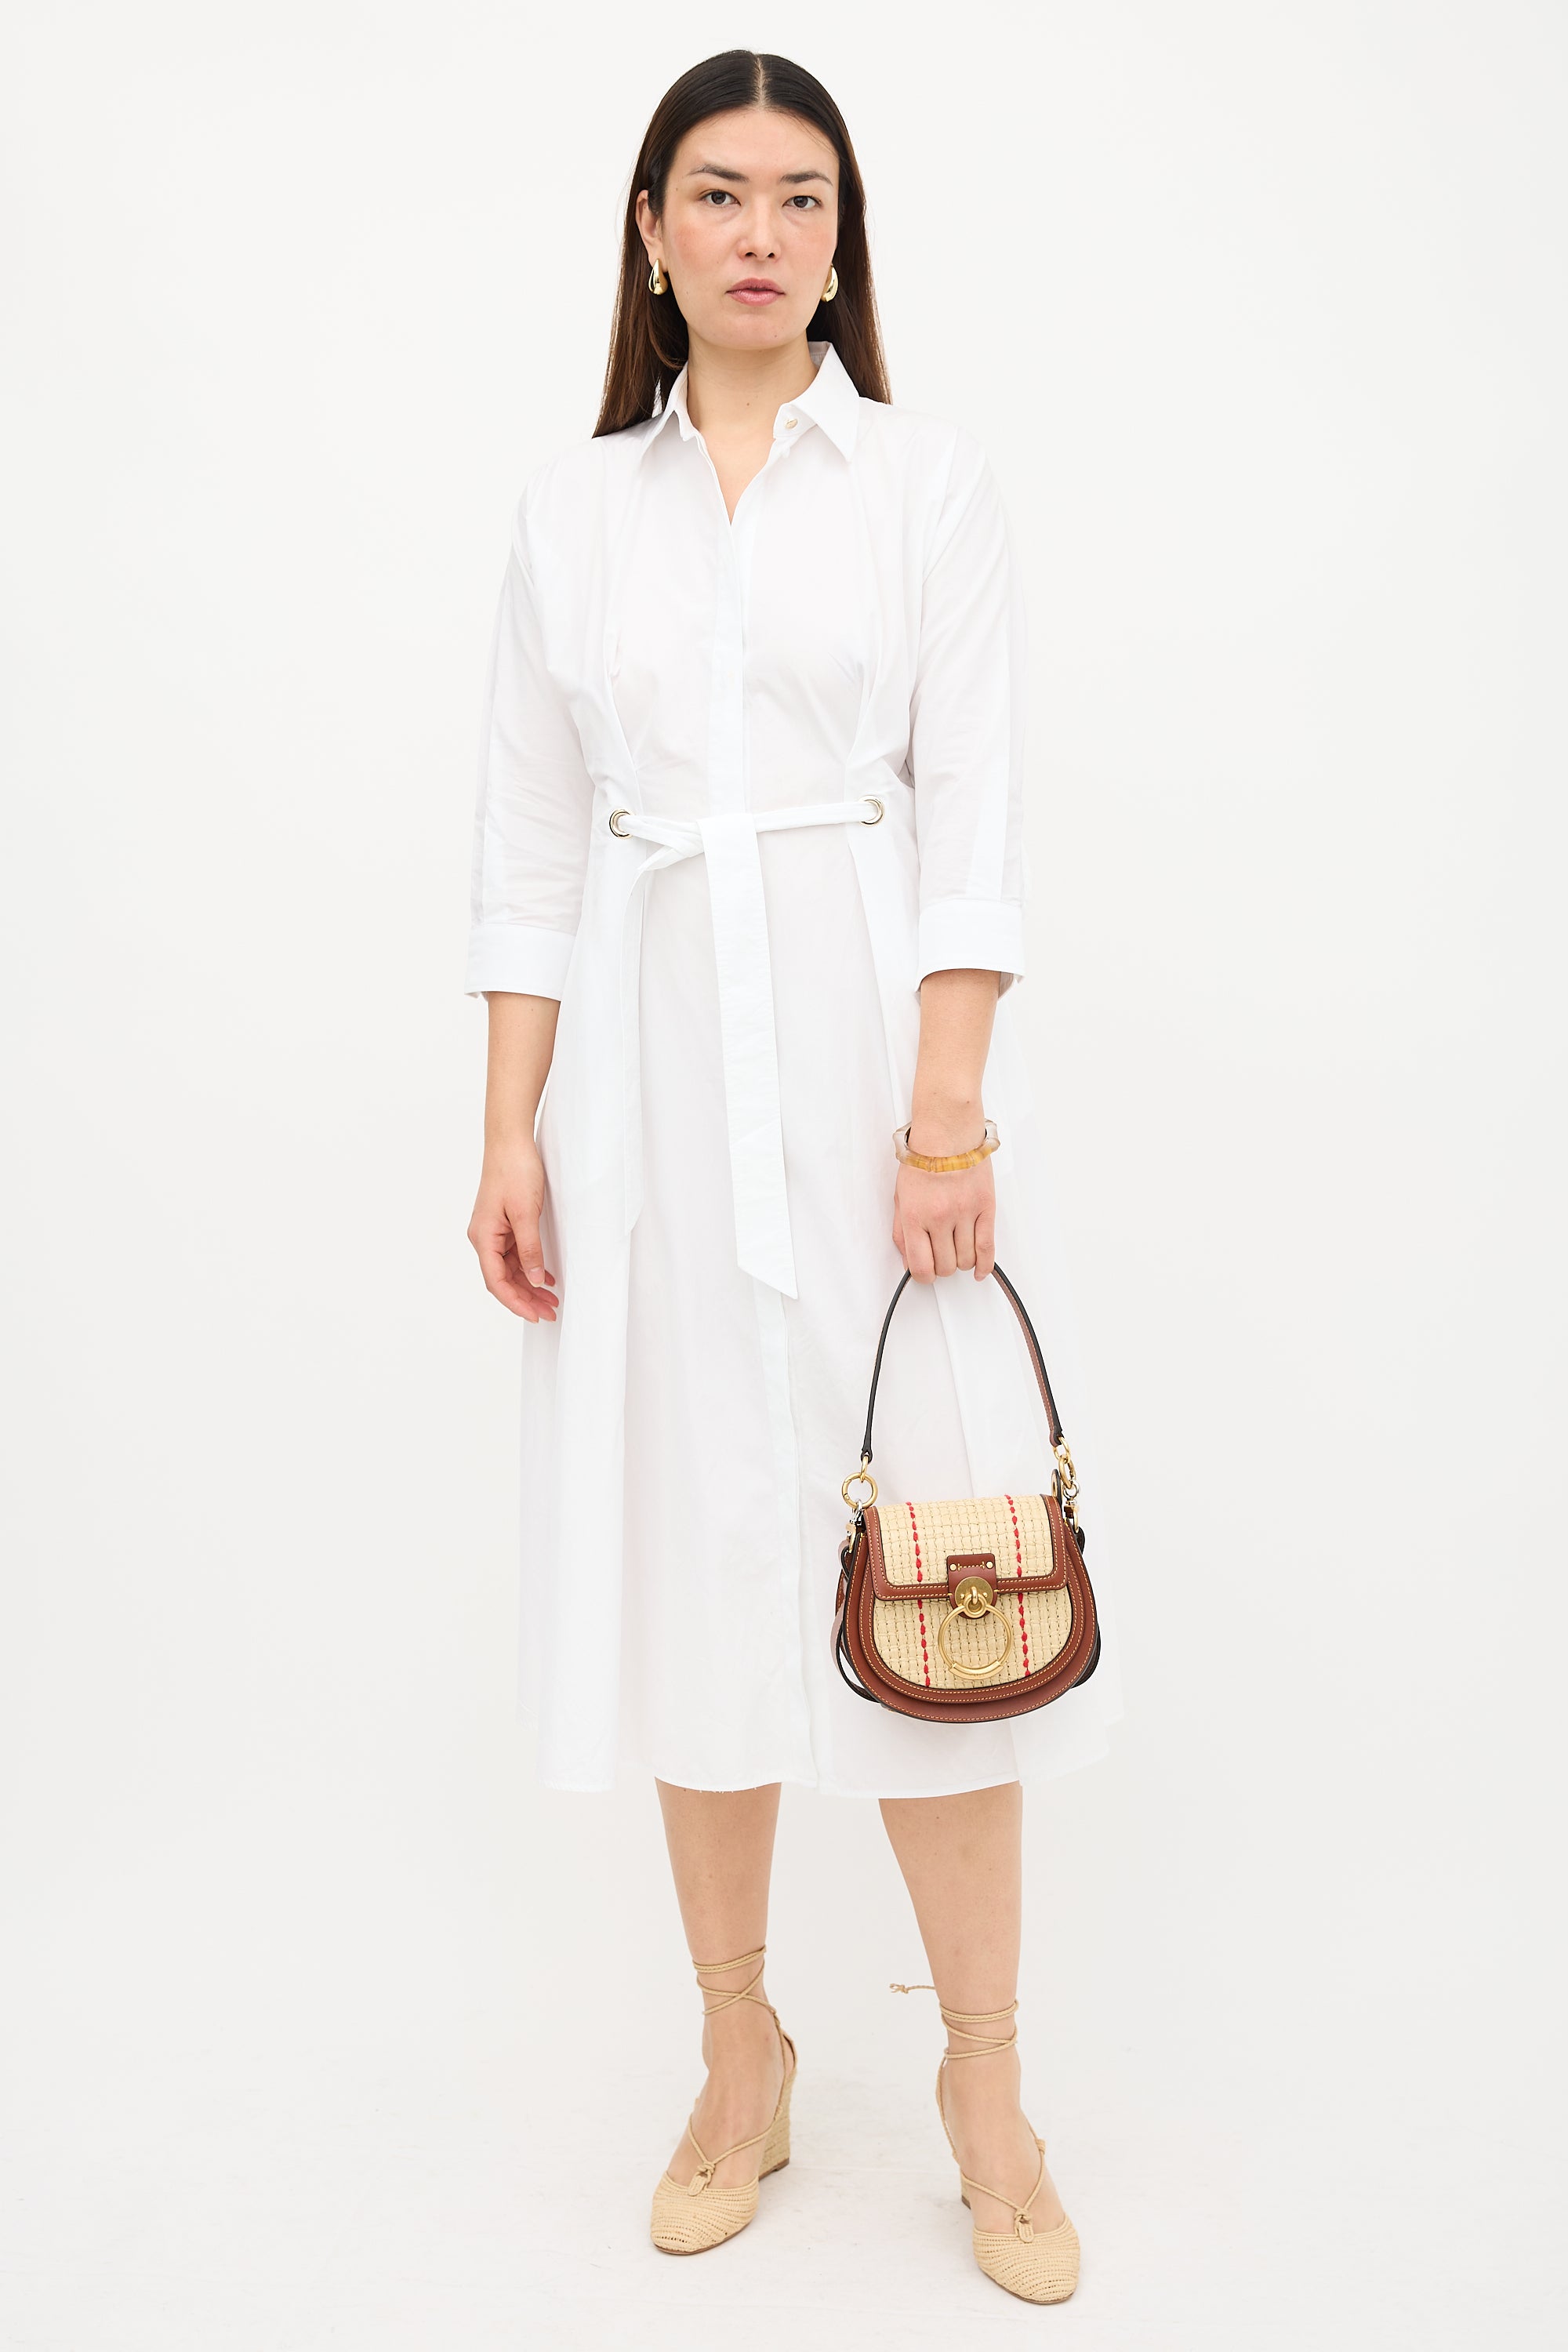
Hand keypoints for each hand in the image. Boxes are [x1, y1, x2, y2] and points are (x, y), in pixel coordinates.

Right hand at [468, 1141, 558, 1320]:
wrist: (510, 1141)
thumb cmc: (514, 1171)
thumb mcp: (526, 1213)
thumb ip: (530, 1249)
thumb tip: (534, 1279)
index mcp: (484, 1237)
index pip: (496, 1281)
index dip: (516, 1302)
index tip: (535, 1315)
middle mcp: (484, 1237)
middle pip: (503, 1279)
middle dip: (526, 1298)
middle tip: (550, 1312)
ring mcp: (494, 1231)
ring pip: (510, 1269)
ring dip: (530, 1285)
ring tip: (551, 1300)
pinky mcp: (504, 1224)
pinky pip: (516, 1254)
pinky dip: (530, 1268)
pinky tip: (547, 1277)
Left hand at [891, 1112, 995, 1284]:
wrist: (947, 1132)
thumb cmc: (923, 1160)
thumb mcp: (900, 1197)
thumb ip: (902, 1233)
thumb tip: (909, 1263)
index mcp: (915, 1216)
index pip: (921, 1266)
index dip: (924, 1276)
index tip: (926, 1272)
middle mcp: (939, 1218)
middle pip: (946, 1266)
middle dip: (942, 1267)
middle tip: (941, 1256)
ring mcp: (964, 1213)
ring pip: (966, 1260)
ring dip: (961, 1262)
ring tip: (956, 1250)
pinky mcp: (985, 1207)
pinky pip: (987, 1247)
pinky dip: (984, 1265)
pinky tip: (979, 1269)